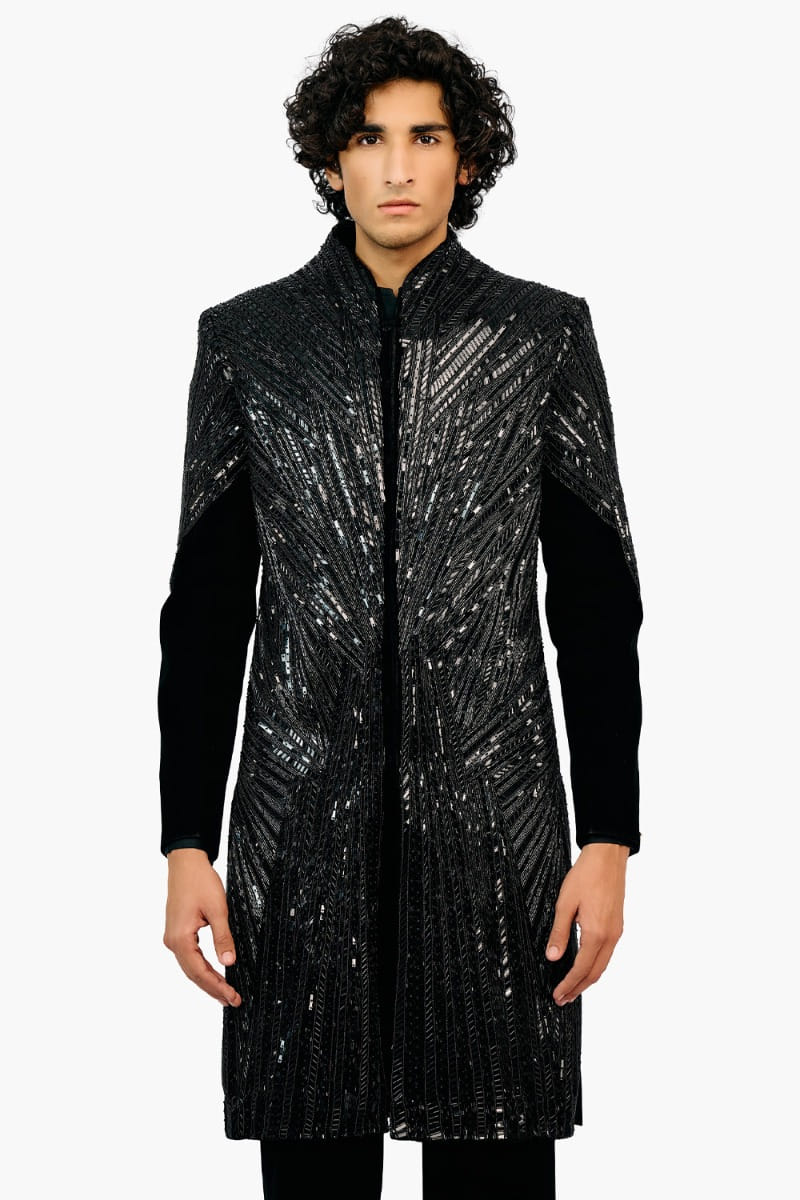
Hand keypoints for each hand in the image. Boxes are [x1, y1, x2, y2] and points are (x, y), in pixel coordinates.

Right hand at [163, 848, 241, 1006]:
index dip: (217, 986)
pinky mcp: (177, 932)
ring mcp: (173, 937)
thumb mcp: (218, 909)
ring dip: (207, 980)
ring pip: (190, 967)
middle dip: (213, 988)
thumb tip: (229, 962)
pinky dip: (201, 968)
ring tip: (225, 993)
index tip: (233, 997)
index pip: (200, 971)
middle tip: (232, 1000)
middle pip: (193, 973)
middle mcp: (173, 941)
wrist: (186, 862)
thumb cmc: (200, 881)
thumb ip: (223, 937)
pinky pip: (189, 957)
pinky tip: (213, 974)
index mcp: (181, 938)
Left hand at [545, 843, 628, 1005]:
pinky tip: (585, 965)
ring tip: (572, 987)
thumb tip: (552, 956)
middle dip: (578, 988)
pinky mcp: (617, 925)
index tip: (558, 995)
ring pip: (602, 965)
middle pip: (594, 973)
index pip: (581, 969)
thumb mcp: (565, 903)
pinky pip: (607, 953)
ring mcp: (616, 931)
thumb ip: (559, 932)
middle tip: (563, 998)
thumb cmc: (586, 875)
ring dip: (587, 979)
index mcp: (597, 933)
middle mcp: (610, 936)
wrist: (608, 857)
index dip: (569, 985)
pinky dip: (595, 966)